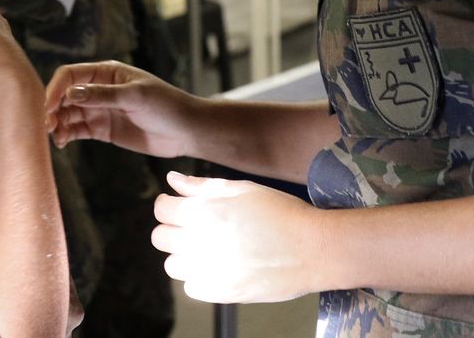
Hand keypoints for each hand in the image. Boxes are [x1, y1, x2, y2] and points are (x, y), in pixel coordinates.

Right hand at [44, 60, 199, 157]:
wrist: (185, 131)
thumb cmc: (165, 105)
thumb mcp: (135, 97)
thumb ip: (102, 95)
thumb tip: (70, 93)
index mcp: (106, 72)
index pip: (71, 75)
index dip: (56, 89)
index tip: (48, 107)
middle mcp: (98, 89)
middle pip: (65, 95)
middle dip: (53, 108)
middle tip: (47, 125)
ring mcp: (100, 109)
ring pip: (68, 114)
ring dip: (58, 123)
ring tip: (55, 137)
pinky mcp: (102, 129)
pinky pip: (78, 130)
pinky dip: (67, 135)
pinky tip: (62, 143)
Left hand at [152, 171, 328, 302]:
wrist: (314, 249)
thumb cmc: (281, 213)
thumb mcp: (242, 189)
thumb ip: (201, 185)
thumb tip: (172, 180)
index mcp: (203, 212)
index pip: (161, 210)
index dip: (169, 205)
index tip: (179, 207)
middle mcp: (200, 242)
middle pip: (160, 238)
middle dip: (173, 229)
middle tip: (196, 227)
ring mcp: (209, 271)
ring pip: (172, 265)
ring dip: (184, 256)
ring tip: (210, 249)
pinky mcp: (221, 293)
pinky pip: (191, 287)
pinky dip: (200, 278)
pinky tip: (221, 266)